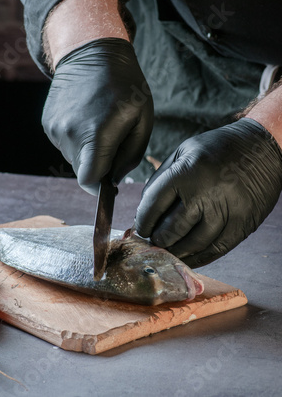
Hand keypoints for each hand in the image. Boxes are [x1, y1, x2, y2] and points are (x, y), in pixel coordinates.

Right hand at [42, 37, 153, 194]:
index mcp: (96, 134)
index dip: (99, 187)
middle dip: (97, 164)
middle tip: (110, 141)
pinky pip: (63, 143)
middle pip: (81, 169)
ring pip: (72, 157)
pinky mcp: (47, 122)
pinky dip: (75, 138)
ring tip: (97, 123)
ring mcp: (55, 127)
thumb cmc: (125, 86)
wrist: (92, 52)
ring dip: (86, 150)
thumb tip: (113, 179)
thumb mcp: (142, 119)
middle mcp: (70, 133)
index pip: (88, 180)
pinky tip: (84, 117)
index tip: (108, 181)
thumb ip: (131, 156)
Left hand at [135, 118, 281, 267]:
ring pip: (194, 244)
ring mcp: (226, 211)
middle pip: (172, 229)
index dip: (143, 221)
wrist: (262, 147)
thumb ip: (162, 178)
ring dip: (177, 251)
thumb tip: (144, 209)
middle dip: (159, 239)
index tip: (140, 229)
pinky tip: (189, 256)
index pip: (154, 205)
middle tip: (153, 242)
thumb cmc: (218, 148)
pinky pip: (217, 249)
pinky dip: (200, 257)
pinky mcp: (243, 224)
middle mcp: (206, 193)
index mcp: (187, 172)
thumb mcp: (184, 152)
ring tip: (169, 251)